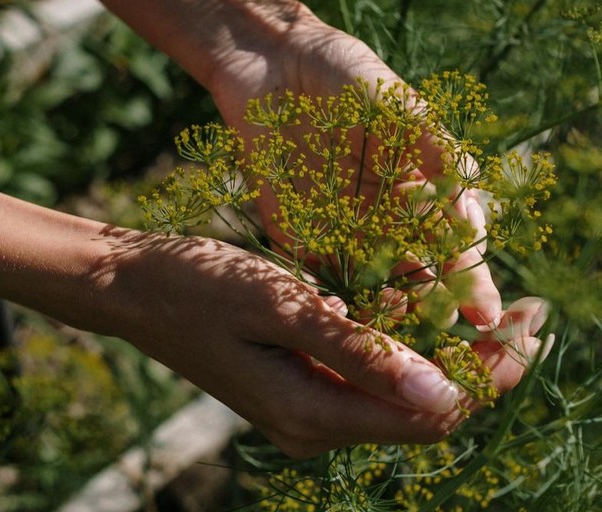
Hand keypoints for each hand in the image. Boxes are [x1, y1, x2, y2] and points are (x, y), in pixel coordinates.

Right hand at [93, 228, 548, 456]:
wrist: (135, 289)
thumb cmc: (199, 287)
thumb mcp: (281, 308)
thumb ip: (359, 353)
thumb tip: (444, 392)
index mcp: (312, 413)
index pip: (431, 411)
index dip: (491, 372)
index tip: (535, 325)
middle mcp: (315, 426)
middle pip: (424, 411)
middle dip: (483, 366)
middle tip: (531, 314)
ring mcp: (305, 412)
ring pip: (401, 396)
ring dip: (448, 358)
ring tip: (491, 312)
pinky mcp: (299, 388)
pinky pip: (369, 381)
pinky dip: (405, 352)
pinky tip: (423, 315)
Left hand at [205, 2, 500, 328]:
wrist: (274, 67)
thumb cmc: (346, 76)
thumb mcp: (401, 107)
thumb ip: (437, 154)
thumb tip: (470, 216)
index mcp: (420, 191)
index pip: (453, 244)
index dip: (471, 279)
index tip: (484, 314)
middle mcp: (385, 219)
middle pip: (417, 276)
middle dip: (433, 310)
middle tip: (443, 337)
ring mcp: (342, 232)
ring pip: (371, 287)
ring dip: (384, 313)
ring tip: (396, 330)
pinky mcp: (298, 236)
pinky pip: (316, 279)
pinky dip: (330, 303)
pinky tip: (343, 319)